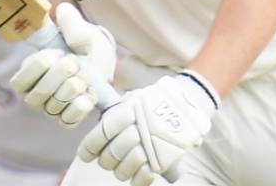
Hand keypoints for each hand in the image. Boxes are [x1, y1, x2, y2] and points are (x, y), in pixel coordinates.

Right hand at [10, 3, 116, 126]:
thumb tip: (63, 10)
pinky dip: (79, 109)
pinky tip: (89, 96)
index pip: (19, 81)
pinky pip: (68, 121)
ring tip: (85, 78)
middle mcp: (38, 92)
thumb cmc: (87, 46)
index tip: (56, 53)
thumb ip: (72, 24)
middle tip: (74, 63)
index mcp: (34, 70)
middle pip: (35, 97)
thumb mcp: (83, 32)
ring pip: (52, 108)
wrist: (105, 63)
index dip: (37, 68)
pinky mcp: (69, 117)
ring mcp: (53, 107)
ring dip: (71, 91)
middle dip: (57, 79)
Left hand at [78, 71, 218, 185]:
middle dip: (107, 160)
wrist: (189, 101)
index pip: (103, 133)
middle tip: (108, 160)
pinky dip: (138, 180)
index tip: (86, 155)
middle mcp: (139, 128)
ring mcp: (152, 144)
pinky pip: (145, 175)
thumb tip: (99, 127)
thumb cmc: (157, 101)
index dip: (90, 147)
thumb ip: (119, 112)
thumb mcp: (136, 99)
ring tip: (122, 169)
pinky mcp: (164, 157)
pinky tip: (135, 178)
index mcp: (129, 111)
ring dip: (121, 171)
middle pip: (113, 153)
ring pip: (126, 167)